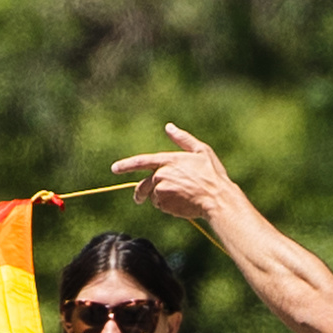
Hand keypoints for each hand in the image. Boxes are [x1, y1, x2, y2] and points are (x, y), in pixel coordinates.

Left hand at [111, 124, 250, 223]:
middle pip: (143, 185)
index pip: (141, 161)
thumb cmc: (211, 174)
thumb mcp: (201, 151)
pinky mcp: (164, 205)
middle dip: (140, 193)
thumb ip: (182, 139)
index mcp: (168, 160)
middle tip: (139, 199)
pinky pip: (160, 206)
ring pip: (153, 196)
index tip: (115, 168)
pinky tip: (181, 203)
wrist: (217, 198)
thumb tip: (169, 127)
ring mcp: (161, 190)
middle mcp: (161, 175)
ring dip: (160, 197)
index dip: (126, 165)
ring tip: (179, 196)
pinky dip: (167, 205)